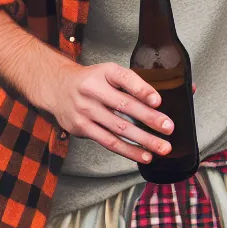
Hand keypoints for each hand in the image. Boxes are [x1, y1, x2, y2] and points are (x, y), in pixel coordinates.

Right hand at [36, 59, 175, 164]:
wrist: (57, 88)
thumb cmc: (92, 80)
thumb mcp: (110, 72)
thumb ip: (134, 83)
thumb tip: (165, 98)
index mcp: (105, 72)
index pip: (125, 79)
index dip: (142, 90)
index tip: (158, 101)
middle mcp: (94, 90)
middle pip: (125, 106)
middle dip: (149, 119)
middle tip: (169, 127)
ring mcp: (86, 110)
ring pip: (119, 128)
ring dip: (143, 140)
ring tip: (163, 147)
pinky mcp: (82, 128)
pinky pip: (109, 141)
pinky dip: (128, 150)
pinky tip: (144, 155)